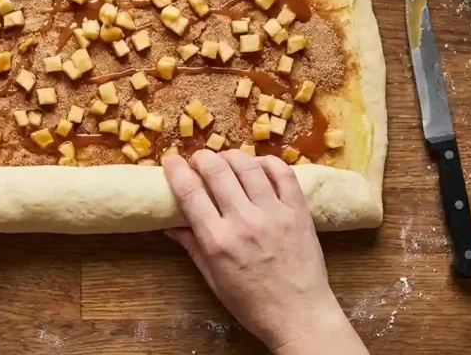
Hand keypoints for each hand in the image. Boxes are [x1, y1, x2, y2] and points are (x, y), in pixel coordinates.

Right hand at [162, 150, 367, 354]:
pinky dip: (267, 162)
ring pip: (247, 166)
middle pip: (216, 170)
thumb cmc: (252, 303)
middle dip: (201, 158)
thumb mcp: (213, 279)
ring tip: (225, 160)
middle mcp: (244, 221)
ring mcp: (274, 213)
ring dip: (230, 156)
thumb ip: (192, 247)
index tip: (171, 162)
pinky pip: (283, 173)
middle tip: (197, 160)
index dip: (176, 170)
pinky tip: (257, 165)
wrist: (299, 315)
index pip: (189, 192)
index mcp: (217, 240)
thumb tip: (170, 225)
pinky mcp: (298, 211)